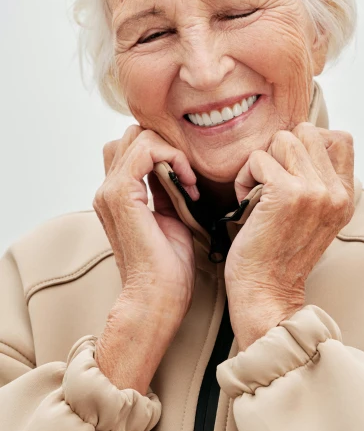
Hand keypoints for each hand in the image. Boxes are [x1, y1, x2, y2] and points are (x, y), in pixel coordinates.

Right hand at [93, 125, 199, 336]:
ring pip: (139, 136)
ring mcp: (111, 190)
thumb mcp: (170, 216)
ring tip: (188, 182)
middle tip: (188, 178)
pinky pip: (146, 149)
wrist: (158, 296)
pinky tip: (186, 182)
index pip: (134, 147)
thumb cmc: (168, 267)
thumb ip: (165, 189)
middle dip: (168, 147)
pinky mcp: (121, 194)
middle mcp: (108, 189)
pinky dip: (172, 157)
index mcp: (117, 195)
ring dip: (172, 152)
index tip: (189, 181)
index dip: (165, 152)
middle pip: (134, 135)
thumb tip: (174, 168)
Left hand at [225, 123, 354, 349]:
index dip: (309, 143)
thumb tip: (300, 142)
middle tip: (271, 181)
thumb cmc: (280, 255)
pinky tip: (247, 203)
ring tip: (258, 192)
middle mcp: (334, 192)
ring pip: (282, 139)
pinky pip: (257, 159)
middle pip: (306, 132)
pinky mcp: (285, 194)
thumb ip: (319, 183)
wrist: (267, 292)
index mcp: (345, 196)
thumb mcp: (317, 218)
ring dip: (261, 162)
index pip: (340, 139)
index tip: (291, 168)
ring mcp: (313, 192)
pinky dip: (244, 177)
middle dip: (281, 149)